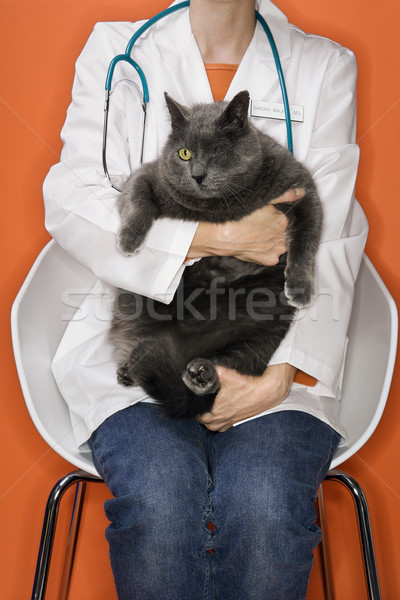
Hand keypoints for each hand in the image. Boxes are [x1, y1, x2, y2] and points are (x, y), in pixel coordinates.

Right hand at [187, 188, 303, 265]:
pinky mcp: (267, 259)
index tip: (261, 219)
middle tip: (255, 227)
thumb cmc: (236, 217)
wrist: (220, 235)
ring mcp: (275, 249)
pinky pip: (272, 257)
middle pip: (280, 232)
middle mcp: (281, 236)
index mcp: (281, 220)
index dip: (271, 218)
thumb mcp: (261, 200)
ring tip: (254, 236)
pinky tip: (254, 246)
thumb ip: (283, 195)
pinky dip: (265, 253)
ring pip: (278, 244)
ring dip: (270, 242)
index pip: (283, 219)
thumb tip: (300, 192)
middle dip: (271, 230)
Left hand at [197, 363, 296, 431]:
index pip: (199, 413)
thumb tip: (207, 366)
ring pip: (213, 427)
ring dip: (208, 422)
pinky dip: (220, 425)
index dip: (195, 407)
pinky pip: (224, 428)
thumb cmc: (249, 386)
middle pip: (204, 421)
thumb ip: (217, 371)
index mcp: (217, 408)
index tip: (195, 401)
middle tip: (199, 405)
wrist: (266, 393)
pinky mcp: (237, 421)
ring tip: (206, 413)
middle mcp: (223, 417)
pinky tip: (220, 417)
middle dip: (200, 414)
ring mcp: (230, 420)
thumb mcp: (231, 375)